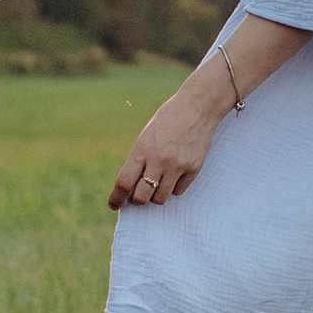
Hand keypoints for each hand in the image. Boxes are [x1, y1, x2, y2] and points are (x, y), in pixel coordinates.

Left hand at [110, 79, 226, 208]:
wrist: (198, 107)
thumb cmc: (169, 119)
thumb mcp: (147, 135)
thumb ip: (139, 159)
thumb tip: (131, 186)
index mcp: (142, 149)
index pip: (124, 182)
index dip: (116, 198)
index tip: (114, 205)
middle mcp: (159, 160)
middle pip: (141, 196)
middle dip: (137, 199)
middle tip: (138, 194)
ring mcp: (178, 165)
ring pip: (160, 198)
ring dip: (155, 196)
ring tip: (157, 184)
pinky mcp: (194, 169)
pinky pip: (178, 191)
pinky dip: (173, 188)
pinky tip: (174, 176)